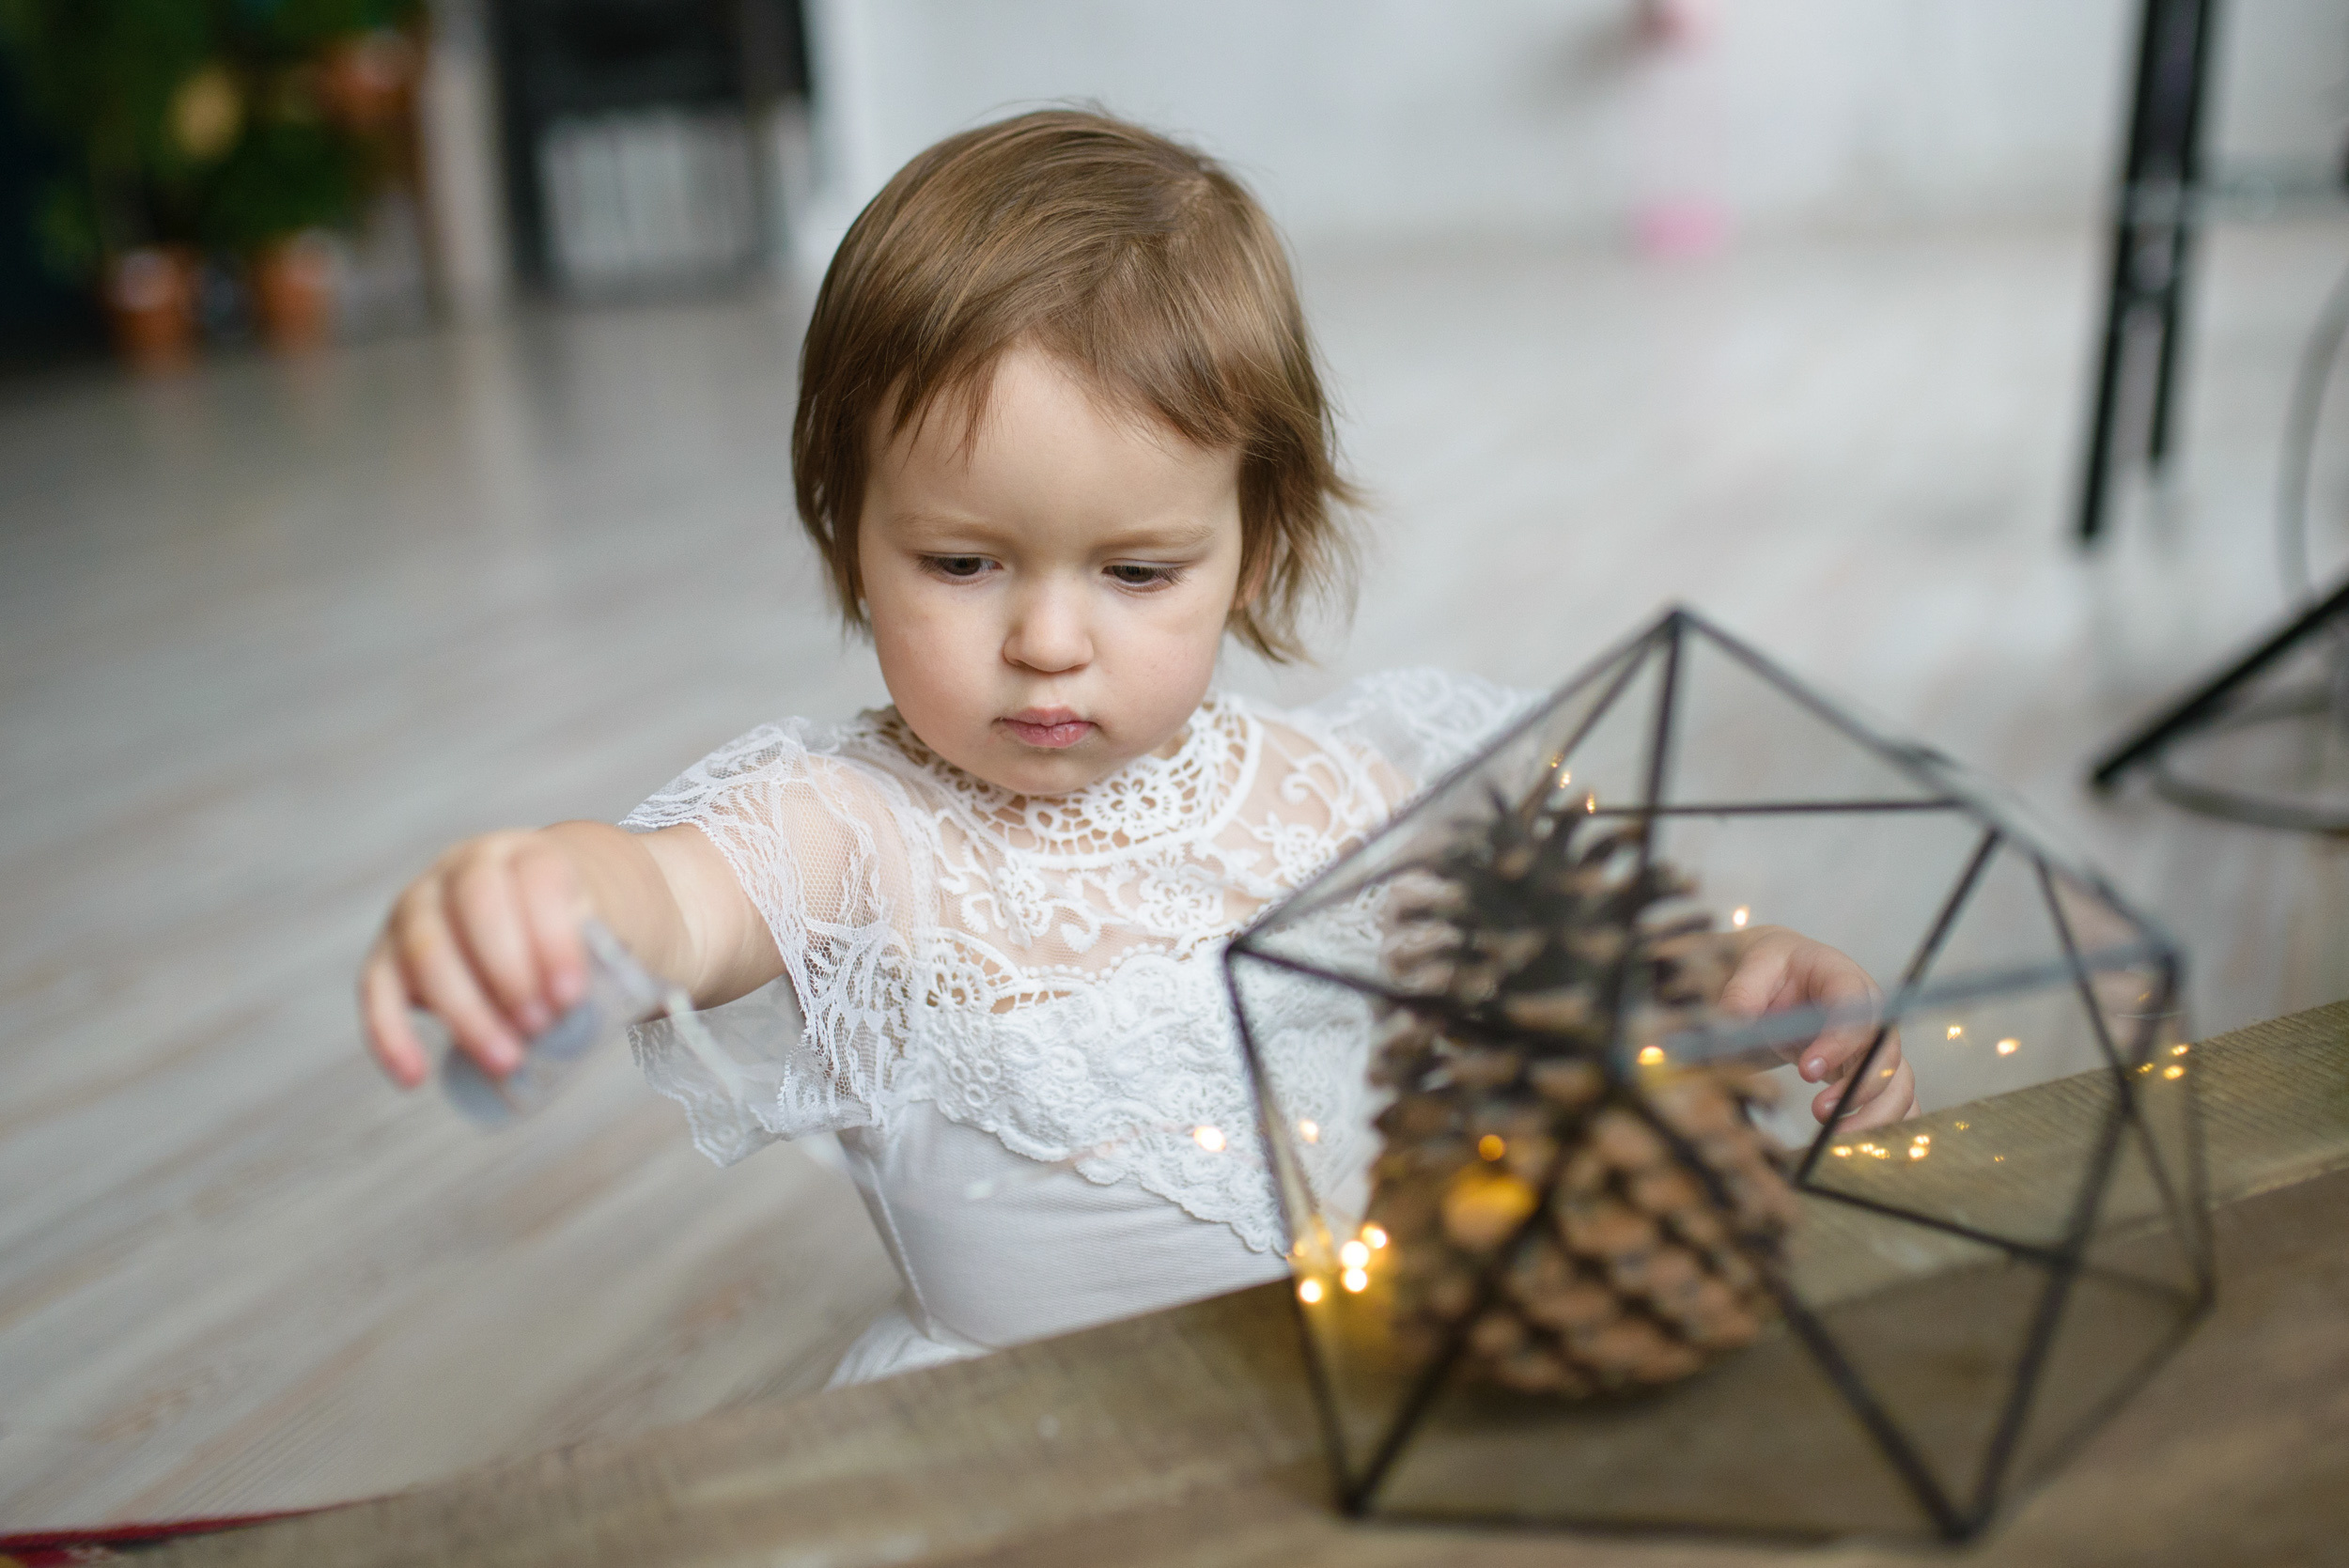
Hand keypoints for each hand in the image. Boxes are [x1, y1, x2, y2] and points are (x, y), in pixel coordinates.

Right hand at [358, 830, 590, 1088]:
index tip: (572, 996)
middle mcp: (462, 868)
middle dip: (509, 973)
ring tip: (506, 1060)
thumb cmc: (565, 929)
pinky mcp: (385, 952)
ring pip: (427, 950)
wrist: (530, 910)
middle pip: (477, 908)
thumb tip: (596, 1020)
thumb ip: (595, 962)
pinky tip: (413, 1077)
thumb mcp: (591, 929)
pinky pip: (376, 990)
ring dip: (465, 1011)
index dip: (553, 938)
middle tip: (541, 1026)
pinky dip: (389, 1035)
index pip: (536, 880)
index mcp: (525, 854)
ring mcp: (416, 906)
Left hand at [1718, 925, 1916, 1130]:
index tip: (1807, 1071)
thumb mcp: (1752, 968)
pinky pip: (1897, 1101)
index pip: (1855, 1010)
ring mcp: (1875, 1045)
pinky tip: (1859, 1147)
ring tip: (1833, 1137)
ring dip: (1875, 1115)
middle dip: (1860, 1088)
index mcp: (1842, 979)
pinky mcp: (1871, 1072)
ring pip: (1898, 1083)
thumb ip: (1741, 994)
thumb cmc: (1773, 970)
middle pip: (1887, 1053)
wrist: (1784, 978)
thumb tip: (1729, 1027)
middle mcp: (1870, 1014)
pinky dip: (1888, 1126)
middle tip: (1820, 1112)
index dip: (1839, 1043)